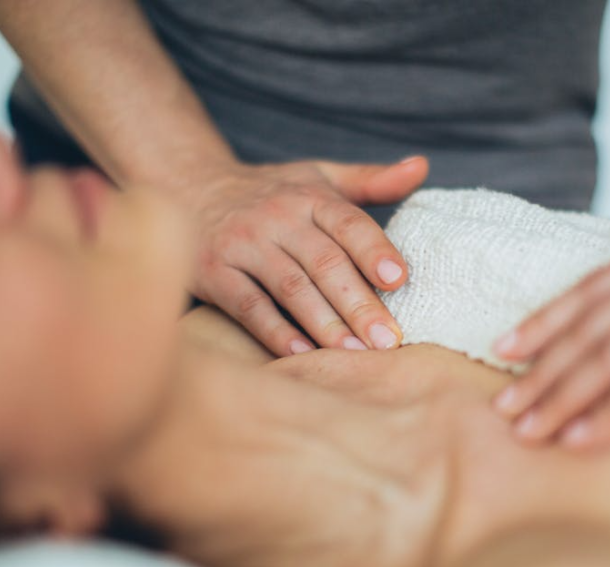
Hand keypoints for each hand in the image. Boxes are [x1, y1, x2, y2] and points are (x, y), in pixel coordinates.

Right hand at [185, 156, 428, 354]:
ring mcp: (243, 245)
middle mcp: (276, 217)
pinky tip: (303, 355)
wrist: (188, 186)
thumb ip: (371, 180)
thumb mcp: (319, 177)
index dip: (373, 250)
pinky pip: (249, 307)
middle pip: (324, 262)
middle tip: (388, 340)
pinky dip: (276, 332)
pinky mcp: (214, 273)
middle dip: (359, 303)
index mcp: (309, 196)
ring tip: (356, 353)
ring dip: (325, 324)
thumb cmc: (270, 192)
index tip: (399, 280)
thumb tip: (422, 168)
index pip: (348, 223)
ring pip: (291, 288)